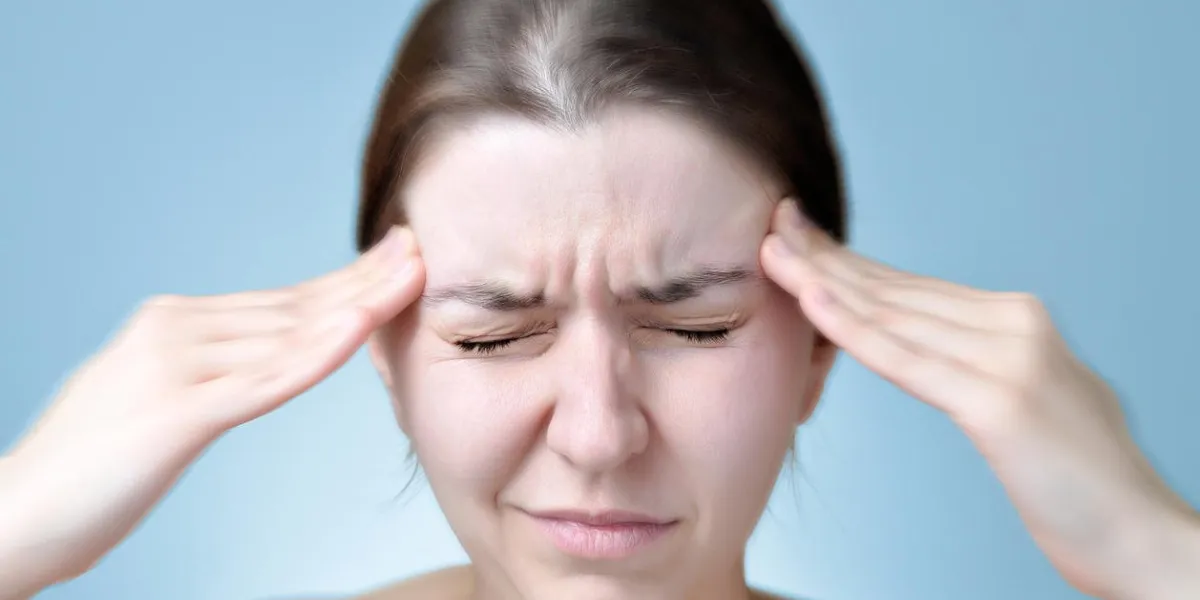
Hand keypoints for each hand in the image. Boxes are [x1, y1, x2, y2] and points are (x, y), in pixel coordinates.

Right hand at [0, 227, 422, 597]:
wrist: (13, 515)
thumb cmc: (88, 468)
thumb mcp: (158, 399)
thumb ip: (212, 372)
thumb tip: (266, 358)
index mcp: (173, 322)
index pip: (283, 299)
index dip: (346, 280)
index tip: (397, 259)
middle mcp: (176, 329)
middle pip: (296, 305)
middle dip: (366, 279)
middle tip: (423, 250)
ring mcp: (175, 367)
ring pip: (290, 334)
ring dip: (360, 305)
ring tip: (415, 278)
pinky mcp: (177, 413)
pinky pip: (264, 380)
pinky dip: (319, 353)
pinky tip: (362, 328)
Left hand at [759, 201, 1197, 599]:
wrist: (1141, 536)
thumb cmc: (1078, 480)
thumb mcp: (1024, 401)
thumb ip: (978, 365)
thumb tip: (929, 349)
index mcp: (1017, 321)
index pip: (912, 287)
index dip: (849, 261)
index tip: (800, 239)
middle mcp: (1014, 325)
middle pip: (896, 289)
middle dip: (826, 257)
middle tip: (772, 225)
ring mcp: (1010, 359)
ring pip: (893, 314)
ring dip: (822, 281)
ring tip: (772, 251)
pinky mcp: (1000, 403)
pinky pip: (908, 361)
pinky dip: (853, 328)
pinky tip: (812, 301)